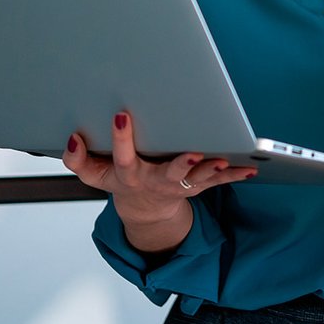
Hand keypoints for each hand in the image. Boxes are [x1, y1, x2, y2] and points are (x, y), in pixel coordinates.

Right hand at [62, 111, 254, 229]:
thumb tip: (73, 138)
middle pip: (168, 174)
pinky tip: (250, 168)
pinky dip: (234, 174)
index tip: (121, 115)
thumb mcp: (94, 175)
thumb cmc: (120, 181)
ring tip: (224, 159)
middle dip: (181, 165)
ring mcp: (178, 185)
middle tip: (194, 153)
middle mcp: (155, 181)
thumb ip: (78, 160)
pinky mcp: (197, 186)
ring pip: (197, 179)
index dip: (120, 137)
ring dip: (212, 171)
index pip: (122, 156)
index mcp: (129, 174)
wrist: (144, 208)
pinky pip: (217, 181)